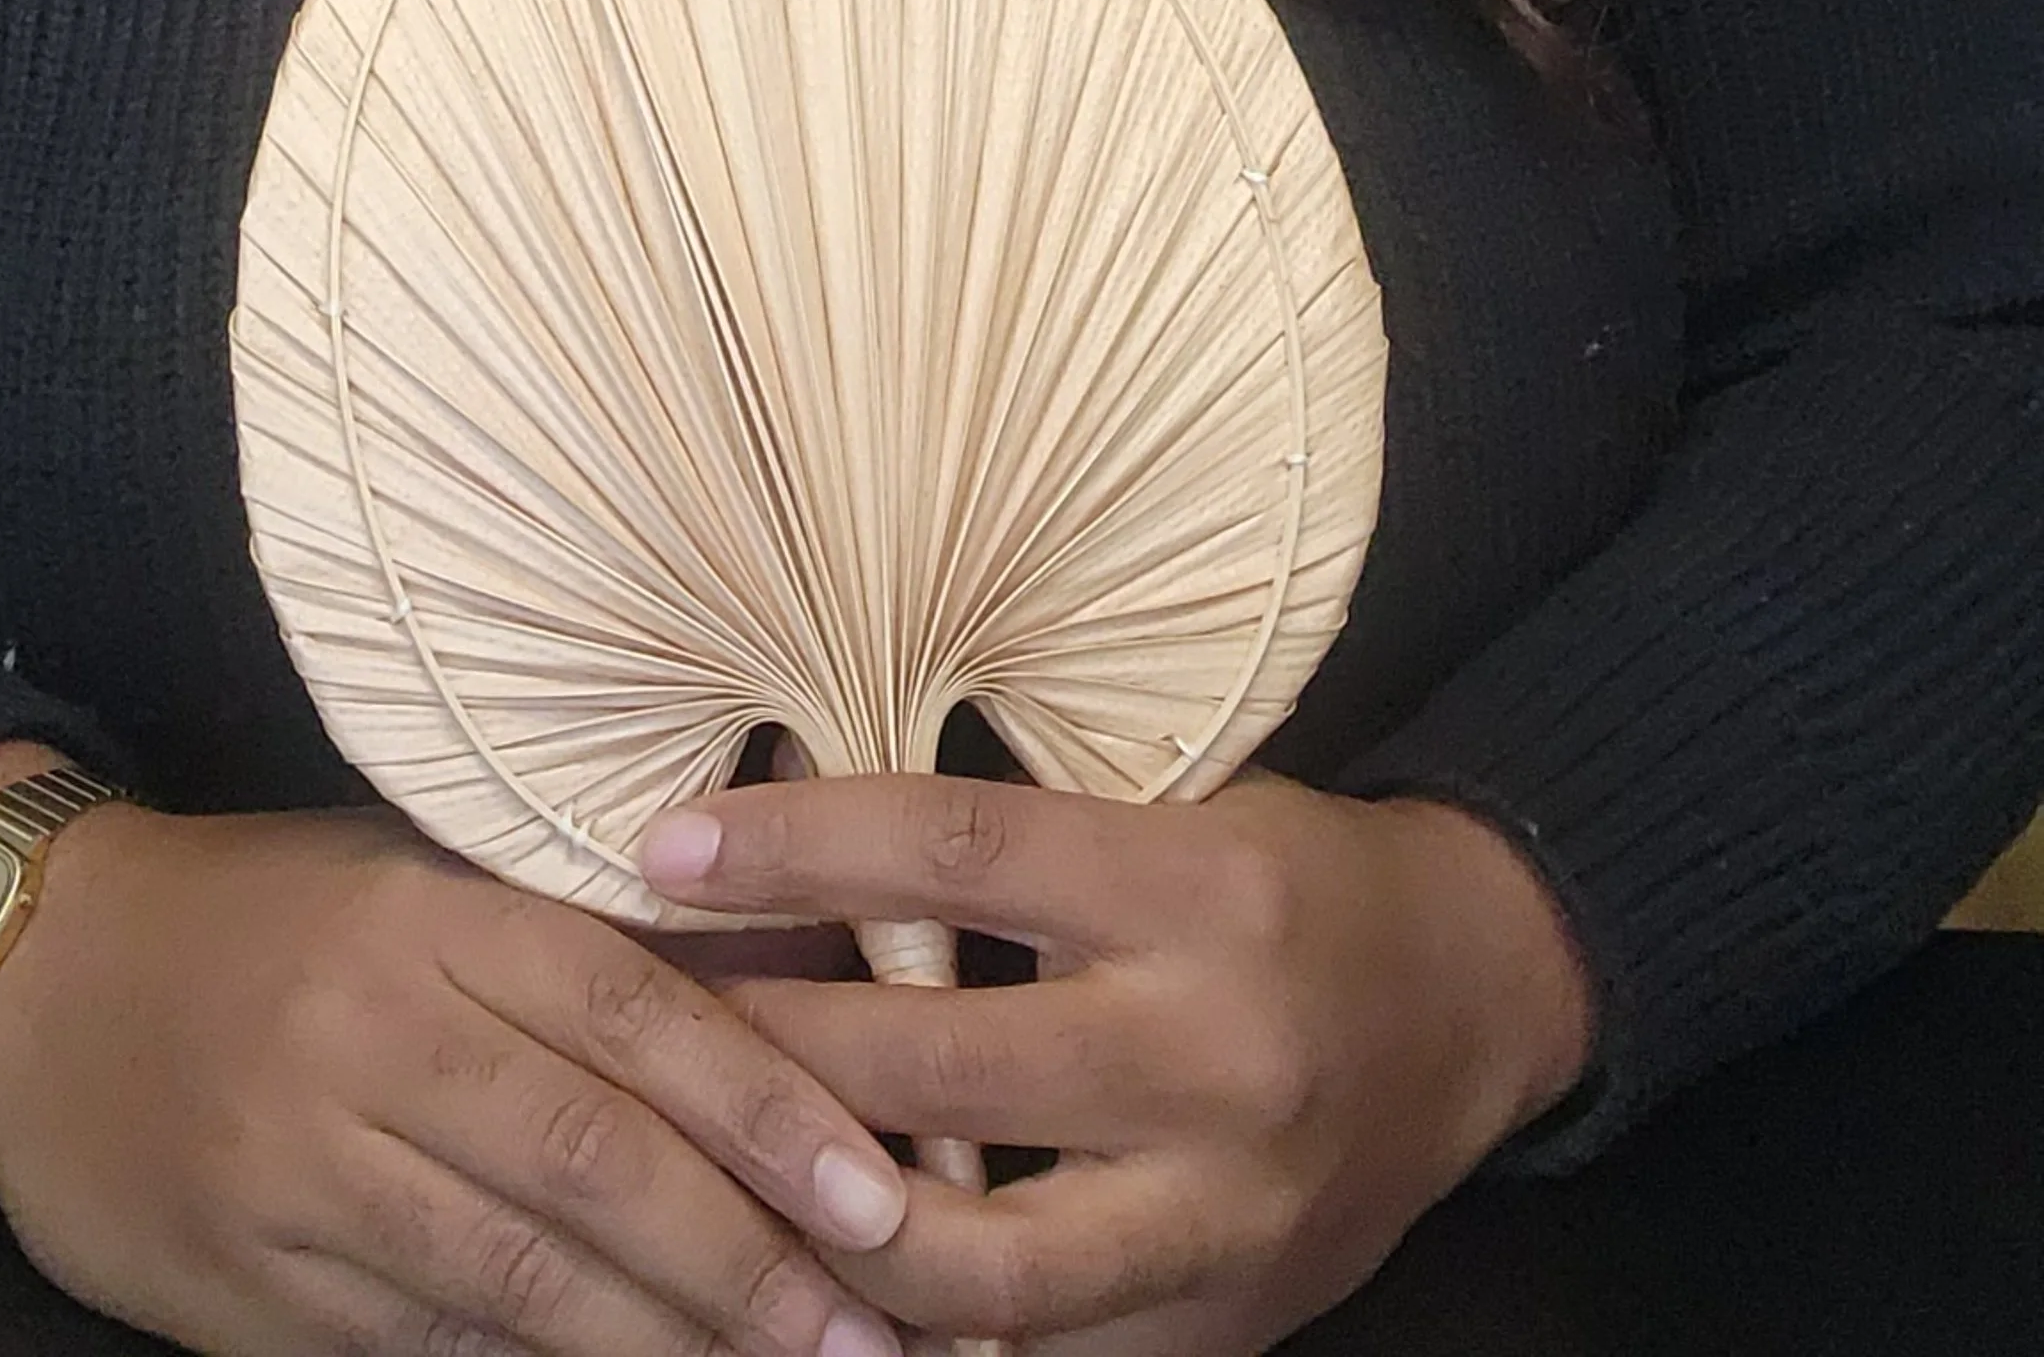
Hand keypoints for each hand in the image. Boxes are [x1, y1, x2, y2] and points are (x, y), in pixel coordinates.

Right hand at [0, 798, 911, 1356]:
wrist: (37, 973)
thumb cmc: (270, 913)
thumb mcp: (419, 873)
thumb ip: (587, 935)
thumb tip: (799, 966)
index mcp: (432, 913)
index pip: (632, 1009)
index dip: (764, 1106)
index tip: (877, 1193)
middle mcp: (375, 1033)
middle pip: (591, 1159)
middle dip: (744, 1263)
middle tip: (868, 1334)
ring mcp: (306, 1166)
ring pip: (515, 1275)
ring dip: (663, 1343)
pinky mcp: (251, 1284)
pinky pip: (421, 1340)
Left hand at [640, 768, 1595, 1356]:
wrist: (1475, 1005)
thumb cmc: (1290, 882)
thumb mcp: (1172, 811)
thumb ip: (1009, 847)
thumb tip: (785, 832)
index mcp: (1198, 888)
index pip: (956, 851)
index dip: (797, 847)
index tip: (661, 847)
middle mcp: (1214, 1053)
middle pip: (932, 1062)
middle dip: (759, 1049)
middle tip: (636, 1026)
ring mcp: (1221, 1213)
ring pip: (968, 1261)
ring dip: (810, 1224)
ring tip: (701, 1180)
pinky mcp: (1220, 1325)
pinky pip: (1035, 1352)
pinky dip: (912, 1329)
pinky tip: (812, 1292)